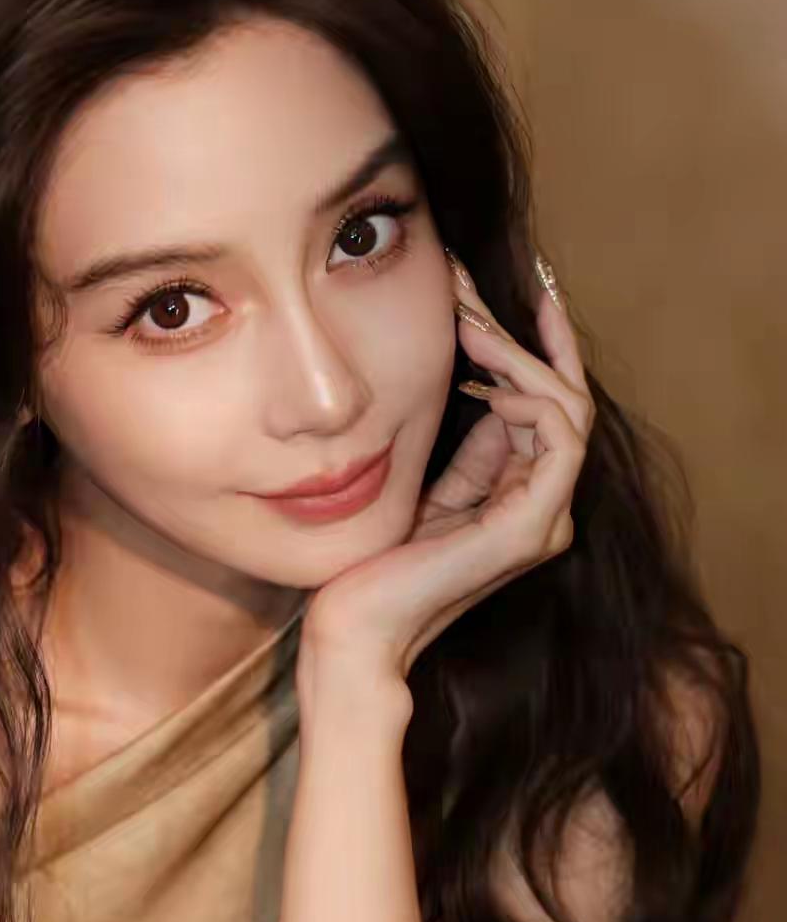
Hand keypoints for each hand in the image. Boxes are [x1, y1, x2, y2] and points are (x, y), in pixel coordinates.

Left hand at [300, 253, 593, 685]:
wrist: (354, 631)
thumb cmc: (373, 568)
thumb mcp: (427, 490)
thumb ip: (469, 453)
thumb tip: (491, 393)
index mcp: (518, 500)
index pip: (545, 408)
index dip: (529, 347)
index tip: (493, 295)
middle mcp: (543, 509)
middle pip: (562, 398)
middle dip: (523, 336)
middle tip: (470, 290)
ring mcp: (543, 521)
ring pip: (566, 409)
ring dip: (522, 356)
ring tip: (471, 325)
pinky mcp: (531, 527)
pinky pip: (559, 438)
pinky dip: (530, 398)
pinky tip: (488, 383)